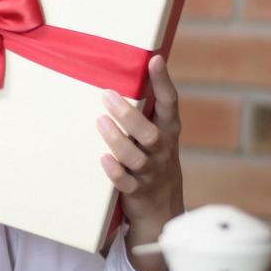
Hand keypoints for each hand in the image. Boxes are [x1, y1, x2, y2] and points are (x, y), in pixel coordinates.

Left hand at [97, 54, 184, 270]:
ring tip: (99, 122)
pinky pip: (126, 183)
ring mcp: (151, 173)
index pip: (170, 103)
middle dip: (129, 114)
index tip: (154, 59)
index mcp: (169, 131)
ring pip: (137, 157)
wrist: (162, 210)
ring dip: (117, 139)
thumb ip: (146, 112)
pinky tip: (103, 159)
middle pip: (150, 132)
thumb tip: (124, 75)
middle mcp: (163, 151)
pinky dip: (114, 171)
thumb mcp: (157, 136)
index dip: (163, 81)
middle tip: (107, 95)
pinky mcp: (137, 192)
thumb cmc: (153, 161)